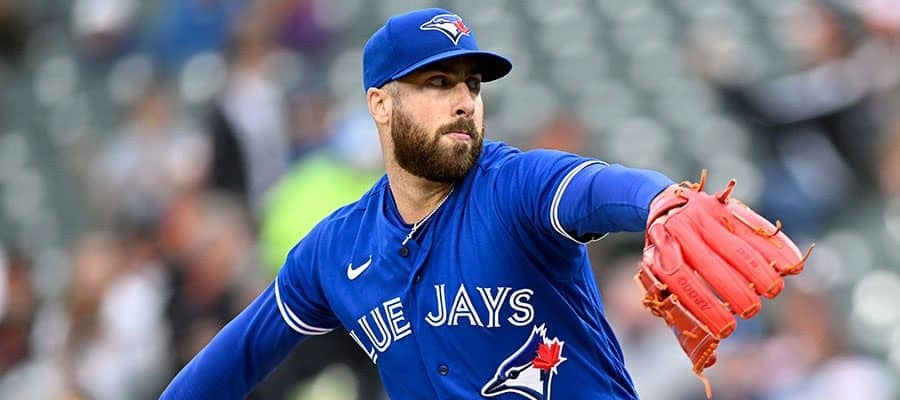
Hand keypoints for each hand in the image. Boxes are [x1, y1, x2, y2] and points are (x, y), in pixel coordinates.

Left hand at [636, 171, 812, 396]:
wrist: (661, 205)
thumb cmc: (669, 259)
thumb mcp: (662, 282)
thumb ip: (682, 319)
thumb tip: (709, 361)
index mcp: (661, 254)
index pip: (683, 283)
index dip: (705, 307)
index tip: (725, 330)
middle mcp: (681, 233)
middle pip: (712, 265)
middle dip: (735, 291)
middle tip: (751, 311)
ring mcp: (703, 216)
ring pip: (736, 246)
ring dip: (759, 271)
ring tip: (772, 291)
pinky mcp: (724, 207)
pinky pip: (754, 228)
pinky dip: (777, 247)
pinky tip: (793, 266)